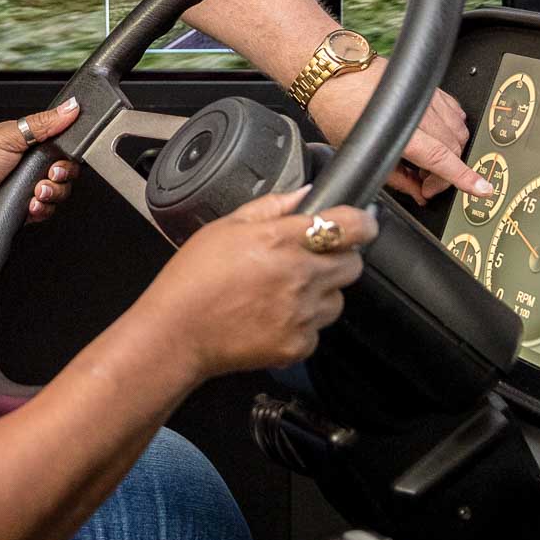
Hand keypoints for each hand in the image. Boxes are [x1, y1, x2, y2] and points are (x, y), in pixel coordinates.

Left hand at [0, 99, 81, 235]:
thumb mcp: (9, 135)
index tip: (64, 154)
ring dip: (52, 192)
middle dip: (62, 173)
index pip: (61, 143)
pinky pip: (49, 209)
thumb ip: (43, 122)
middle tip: (50, 173)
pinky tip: (30, 203)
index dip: (68, 150)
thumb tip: (69, 107)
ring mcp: (30, 186)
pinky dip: (43, 208)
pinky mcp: (28, 207)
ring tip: (35, 190)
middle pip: (66, 168)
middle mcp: (30, 164)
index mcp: (27, 141)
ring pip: (61, 190)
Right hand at [141, 187, 374, 379]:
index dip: (362, 223)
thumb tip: (306, 195)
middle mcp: (300, 276)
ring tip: (286, 292)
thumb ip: (271, 207)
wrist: (177, 333)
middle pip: (353, 265)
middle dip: (339, 258)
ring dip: (322, 293)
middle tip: (312, 259)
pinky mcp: (298, 345)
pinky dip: (303, 324)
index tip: (360, 223)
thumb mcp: (225, 227)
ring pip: (337, 300)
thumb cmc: (193, 278)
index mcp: (282, 240)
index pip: (350, 226)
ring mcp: (302, 314)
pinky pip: (317, 331)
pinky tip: (274, 317)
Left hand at [305, 55, 480, 203]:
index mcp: (403, 130)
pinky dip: (452, 129)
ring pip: (459, 133)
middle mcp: (421, 112)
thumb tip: (418, 192)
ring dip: (450, 152)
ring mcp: (429, 98)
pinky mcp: (431, 89)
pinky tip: (435, 137)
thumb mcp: (361, 152)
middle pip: (454, 150)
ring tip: (425, 160)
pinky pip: (457, 113)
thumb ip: (395, 177)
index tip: (482, 189)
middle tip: (424, 183)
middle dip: (444, 174)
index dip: (464, 177)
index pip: (443, 158)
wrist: (335, 73)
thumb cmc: (339, 107)